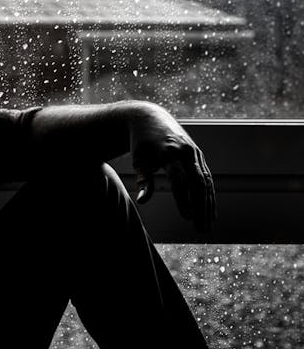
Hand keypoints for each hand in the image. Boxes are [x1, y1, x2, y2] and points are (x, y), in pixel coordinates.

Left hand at [129, 103, 215, 230]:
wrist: (150, 118)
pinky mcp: (198, 156)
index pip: (179, 179)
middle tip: (201, 229)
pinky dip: (209, 196)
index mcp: (169, 152)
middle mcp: (186, 152)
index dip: (184, 198)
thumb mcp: (138, 159)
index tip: (186, 218)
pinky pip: (207, 178)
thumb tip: (142, 201)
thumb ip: (143, 180)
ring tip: (207, 227)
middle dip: (201, 206)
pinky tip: (210, 213)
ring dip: (208, 205)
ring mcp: (195, 153)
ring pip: (206, 182)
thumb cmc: (141, 143)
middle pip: (198, 181)